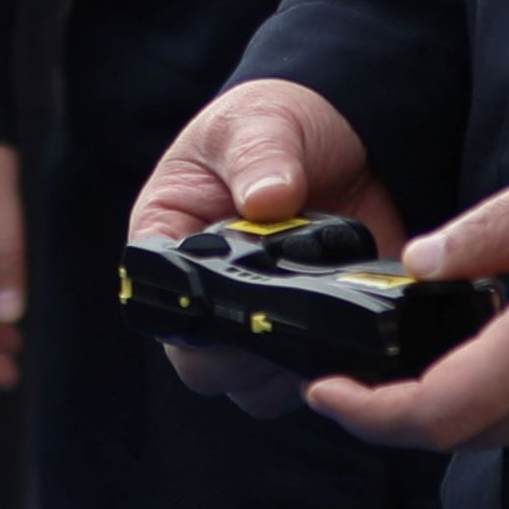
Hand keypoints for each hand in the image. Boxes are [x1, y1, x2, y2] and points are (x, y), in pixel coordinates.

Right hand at [131, 78, 398, 423]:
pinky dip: (330, 368)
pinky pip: (308, 378)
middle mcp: (208, 293)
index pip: (157, 305)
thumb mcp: (259, 122)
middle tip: (287, 312)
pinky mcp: (313, 331)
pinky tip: (351, 328)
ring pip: (253, 389)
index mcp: (170, 240)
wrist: (347, 129)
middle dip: (242, 355)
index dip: (190, 320)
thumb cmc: (279, 119)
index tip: (236, 297)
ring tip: (322, 315)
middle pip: (200, 367)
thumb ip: (260, 156)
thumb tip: (269, 200)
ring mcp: (260, 318)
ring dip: (286, 369)